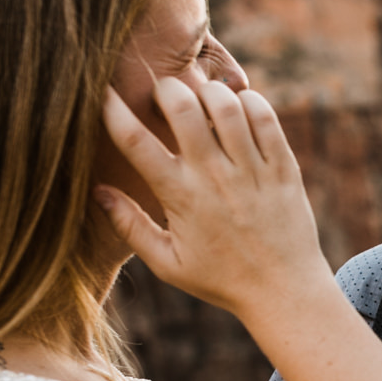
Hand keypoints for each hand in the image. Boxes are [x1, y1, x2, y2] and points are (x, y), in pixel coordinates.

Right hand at [97, 71, 335, 323]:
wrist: (284, 292)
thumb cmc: (220, 279)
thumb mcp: (167, 263)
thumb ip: (130, 226)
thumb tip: (97, 191)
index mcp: (181, 198)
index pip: (136, 143)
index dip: (112, 110)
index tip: (100, 91)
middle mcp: (215, 178)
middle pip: (182, 107)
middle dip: (165, 88)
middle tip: (163, 94)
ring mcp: (253, 170)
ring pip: (226, 104)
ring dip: (207, 91)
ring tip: (201, 100)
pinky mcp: (283, 167)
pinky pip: (266, 117)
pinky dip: (249, 101)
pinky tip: (238, 108)